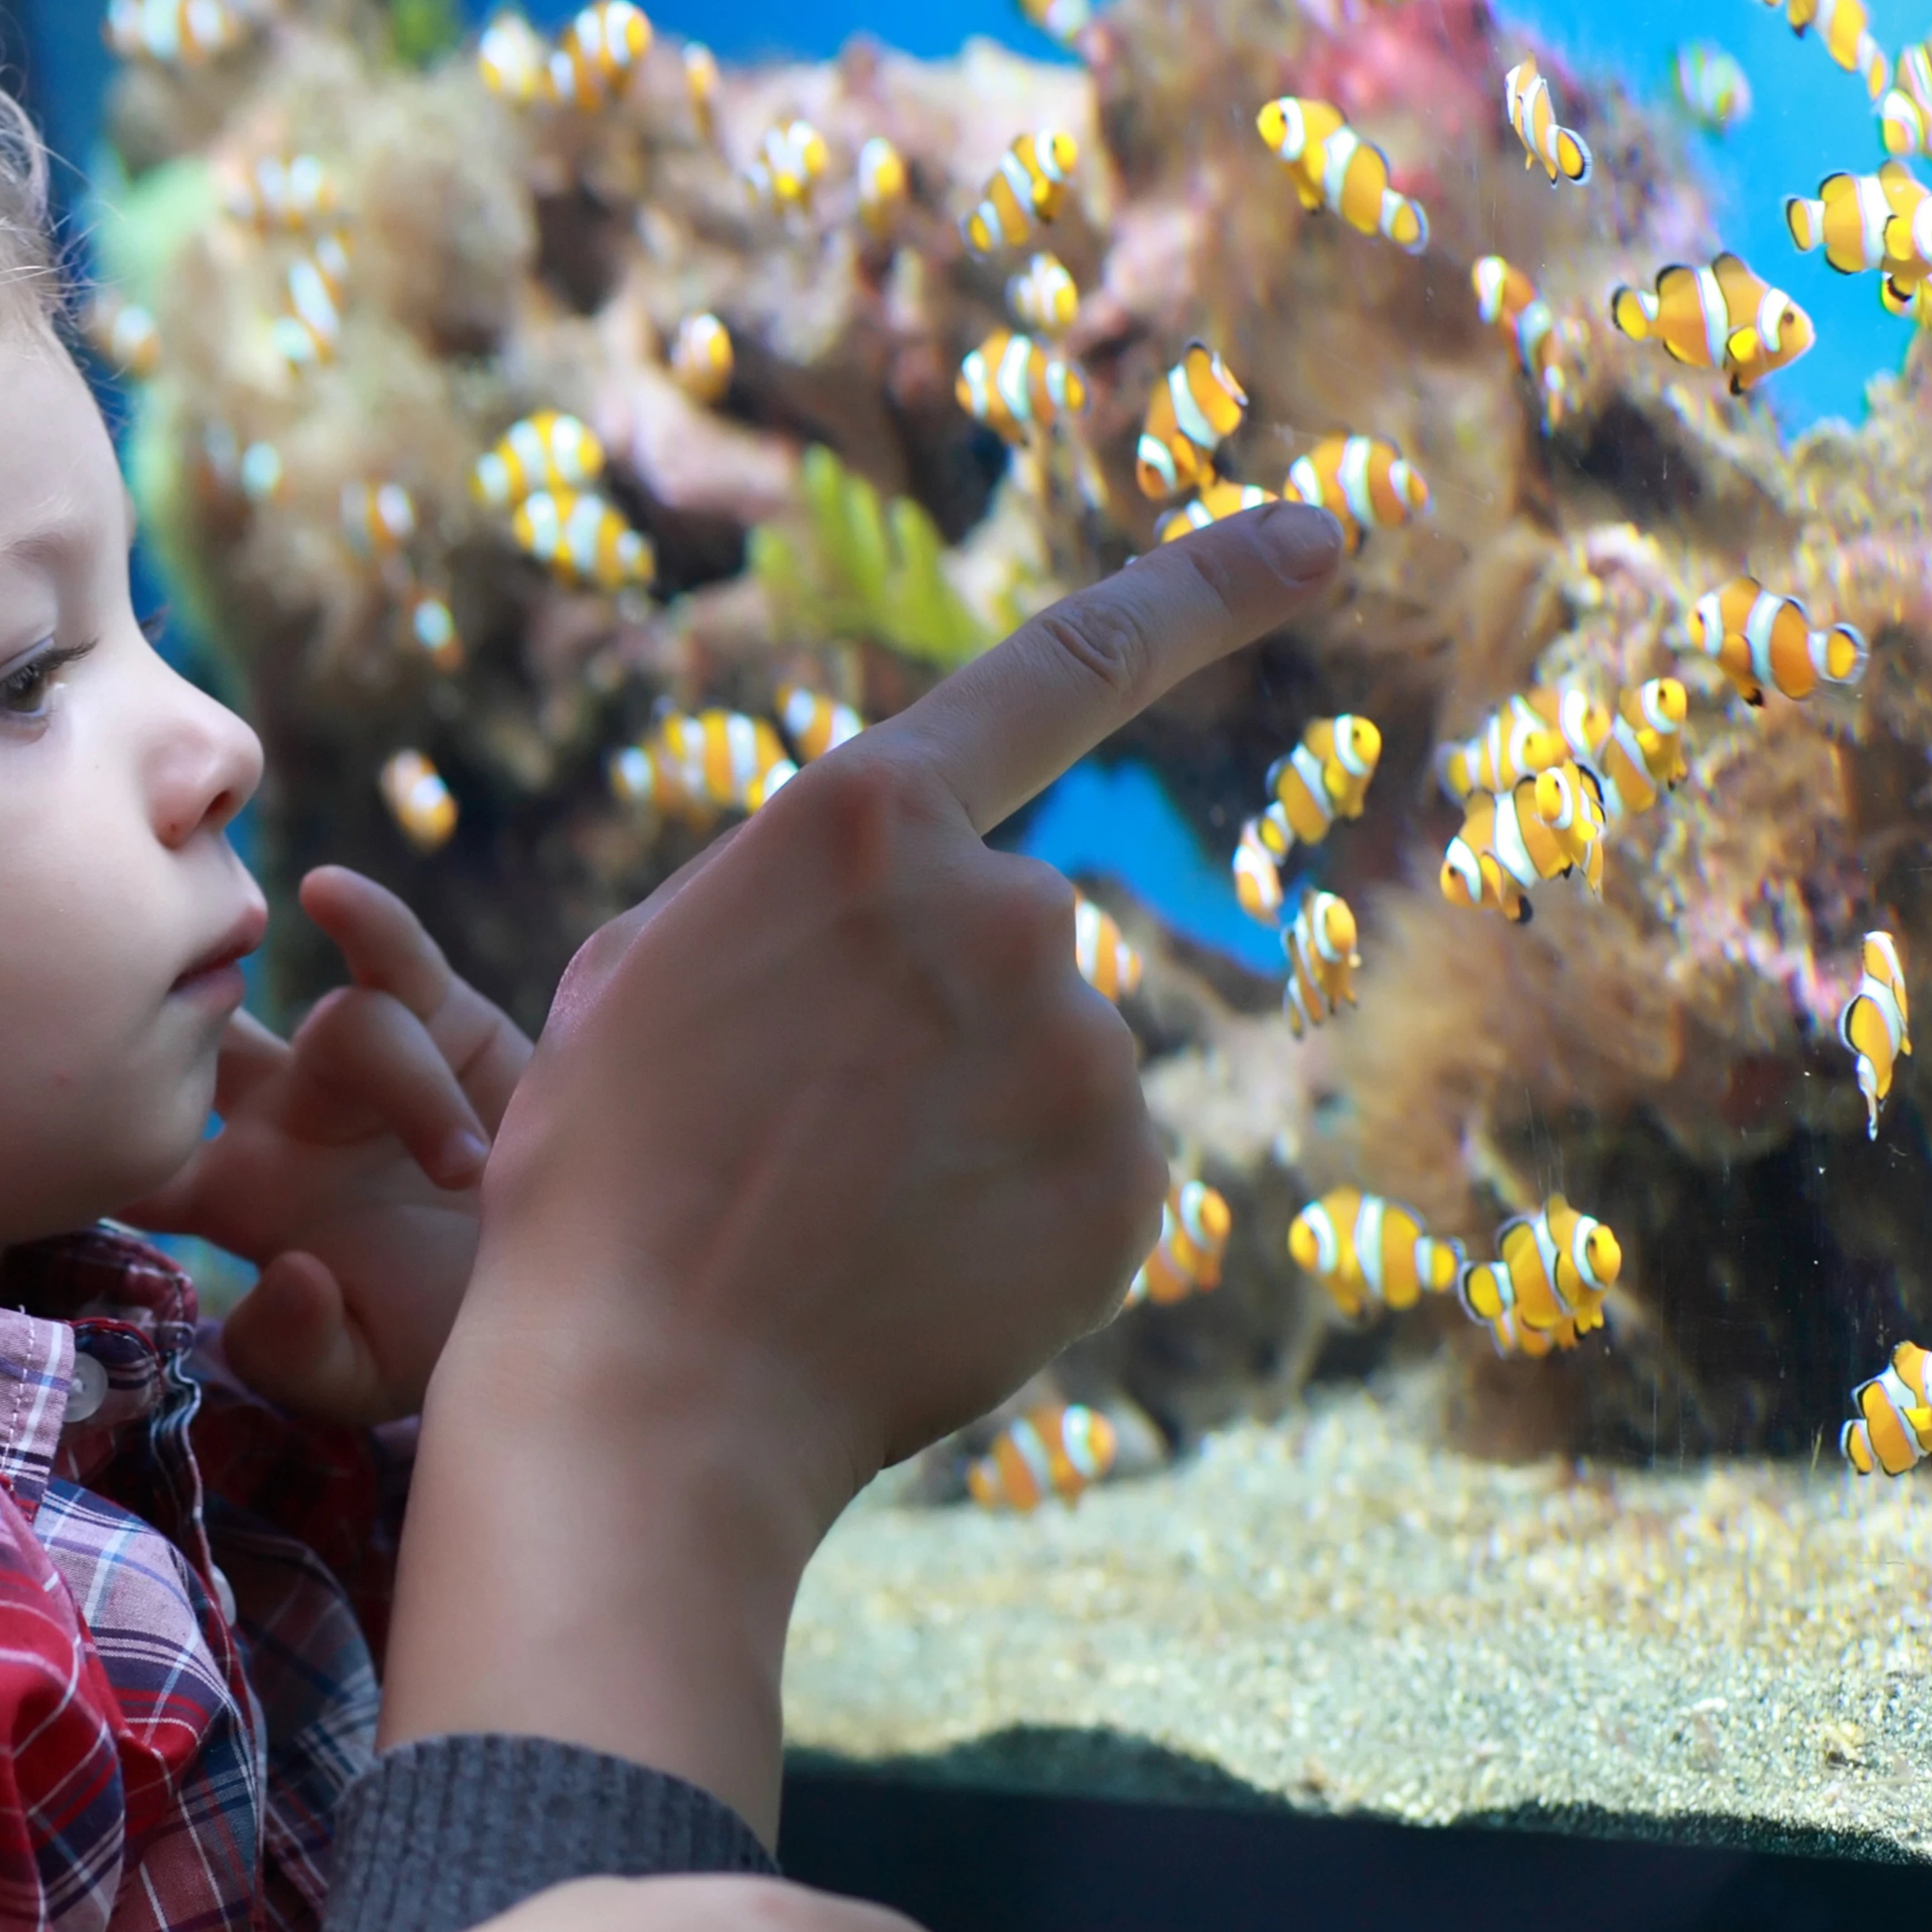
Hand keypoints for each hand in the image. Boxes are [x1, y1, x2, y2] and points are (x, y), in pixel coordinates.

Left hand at [117, 869, 529, 1426]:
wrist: (568, 1288)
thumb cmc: (448, 1331)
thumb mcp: (362, 1377)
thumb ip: (295, 1352)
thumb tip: (283, 1272)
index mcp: (241, 1199)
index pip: (138, 1161)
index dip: (95, 1141)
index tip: (68, 1130)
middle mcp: (281, 1117)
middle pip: (196, 1043)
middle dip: (175, 1015)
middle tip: (167, 1012)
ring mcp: (352, 1061)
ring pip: (337, 1027)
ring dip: (406, 1088)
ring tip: (469, 1169)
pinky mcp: (438, 1014)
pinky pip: (390, 957)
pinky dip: (365, 920)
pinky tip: (329, 895)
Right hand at [384, 504, 1347, 1828]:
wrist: (646, 1394)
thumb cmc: (604, 1180)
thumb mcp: (647, 973)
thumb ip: (802, 903)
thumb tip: (896, 923)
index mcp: (862, 820)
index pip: (1070, 665)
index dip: (1211, 588)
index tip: (1326, 537)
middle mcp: (1002, 904)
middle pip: (1007, 932)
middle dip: (932, 1016)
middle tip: (804, 1134)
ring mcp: (1080, 1045)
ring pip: (1049, 1062)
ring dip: (970, 1124)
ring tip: (842, 1215)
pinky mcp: (1131, 1180)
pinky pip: (1094, 1175)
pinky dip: (1020, 1219)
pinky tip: (917, 1272)